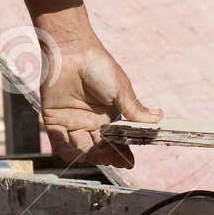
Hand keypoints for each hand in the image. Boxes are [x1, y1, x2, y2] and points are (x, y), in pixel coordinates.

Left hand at [26, 0, 160, 167]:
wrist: (73, 52)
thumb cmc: (99, 67)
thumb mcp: (121, 90)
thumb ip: (135, 109)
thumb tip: (159, 119)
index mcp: (108, 117)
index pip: (116, 142)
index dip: (122, 154)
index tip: (129, 162)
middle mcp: (90, 123)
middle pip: (99, 149)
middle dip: (107, 155)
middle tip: (114, 156)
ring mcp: (72, 122)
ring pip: (80, 149)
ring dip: (89, 155)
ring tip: (98, 152)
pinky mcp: (54, 120)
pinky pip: (59, 143)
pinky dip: (67, 150)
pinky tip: (77, 151)